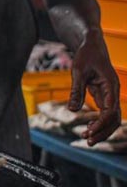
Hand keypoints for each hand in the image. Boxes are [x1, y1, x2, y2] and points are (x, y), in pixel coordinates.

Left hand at [70, 30, 121, 144]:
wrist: (91, 44)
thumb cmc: (85, 55)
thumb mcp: (77, 71)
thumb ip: (76, 90)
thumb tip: (72, 110)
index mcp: (111, 85)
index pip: (110, 111)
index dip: (100, 124)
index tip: (88, 132)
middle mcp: (113, 92)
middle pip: (114, 118)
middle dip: (103, 131)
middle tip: (88, 142)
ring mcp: (110, 94)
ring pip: (112, 118)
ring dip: (101, 129)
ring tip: (87, 139)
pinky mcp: (104, 95)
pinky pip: (105, 113)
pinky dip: (99, 122)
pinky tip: (88, 129)